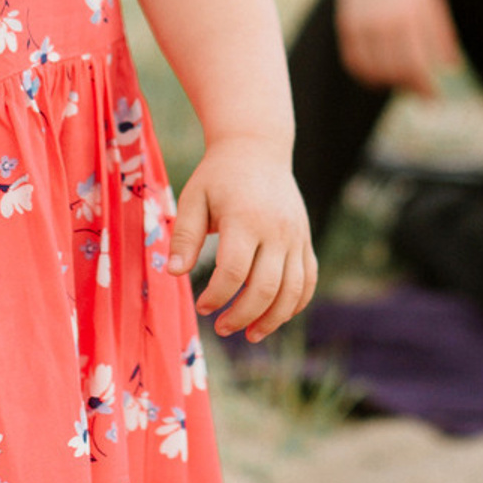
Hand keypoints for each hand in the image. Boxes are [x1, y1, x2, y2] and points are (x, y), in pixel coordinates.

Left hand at [169, 135, 316, 341]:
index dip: (217, 296)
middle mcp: (277, 230)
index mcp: (245, 218)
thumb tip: (174, 272)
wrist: (257, 148)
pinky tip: (275, 317)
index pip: (233, 272)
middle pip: (266, 288)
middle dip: (242, 315)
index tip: (202, 306)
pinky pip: (308, 280)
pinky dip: (295, 304)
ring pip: (292, 291)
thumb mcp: (194, 197)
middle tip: (221, 327)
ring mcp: (296, 236)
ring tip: (250, 334)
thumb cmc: (218, 176)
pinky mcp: (305, 240)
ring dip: (272, 319)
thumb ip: (184, 235)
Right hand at [335, 0, 459, 94]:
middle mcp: (383, 22)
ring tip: (402, 82)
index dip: (424, 87)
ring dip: (387, 83)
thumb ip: (441, 34)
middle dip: (410, 87)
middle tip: (422, 92)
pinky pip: (353, 60)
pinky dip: (365, 73)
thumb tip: (451, 67)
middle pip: (393, 71)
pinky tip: (379, 75)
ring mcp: (361, 23)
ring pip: (371, 70)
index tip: (435, 98)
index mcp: (408, 16)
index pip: (415, 65)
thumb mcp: (432, 0)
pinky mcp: (346, 22)